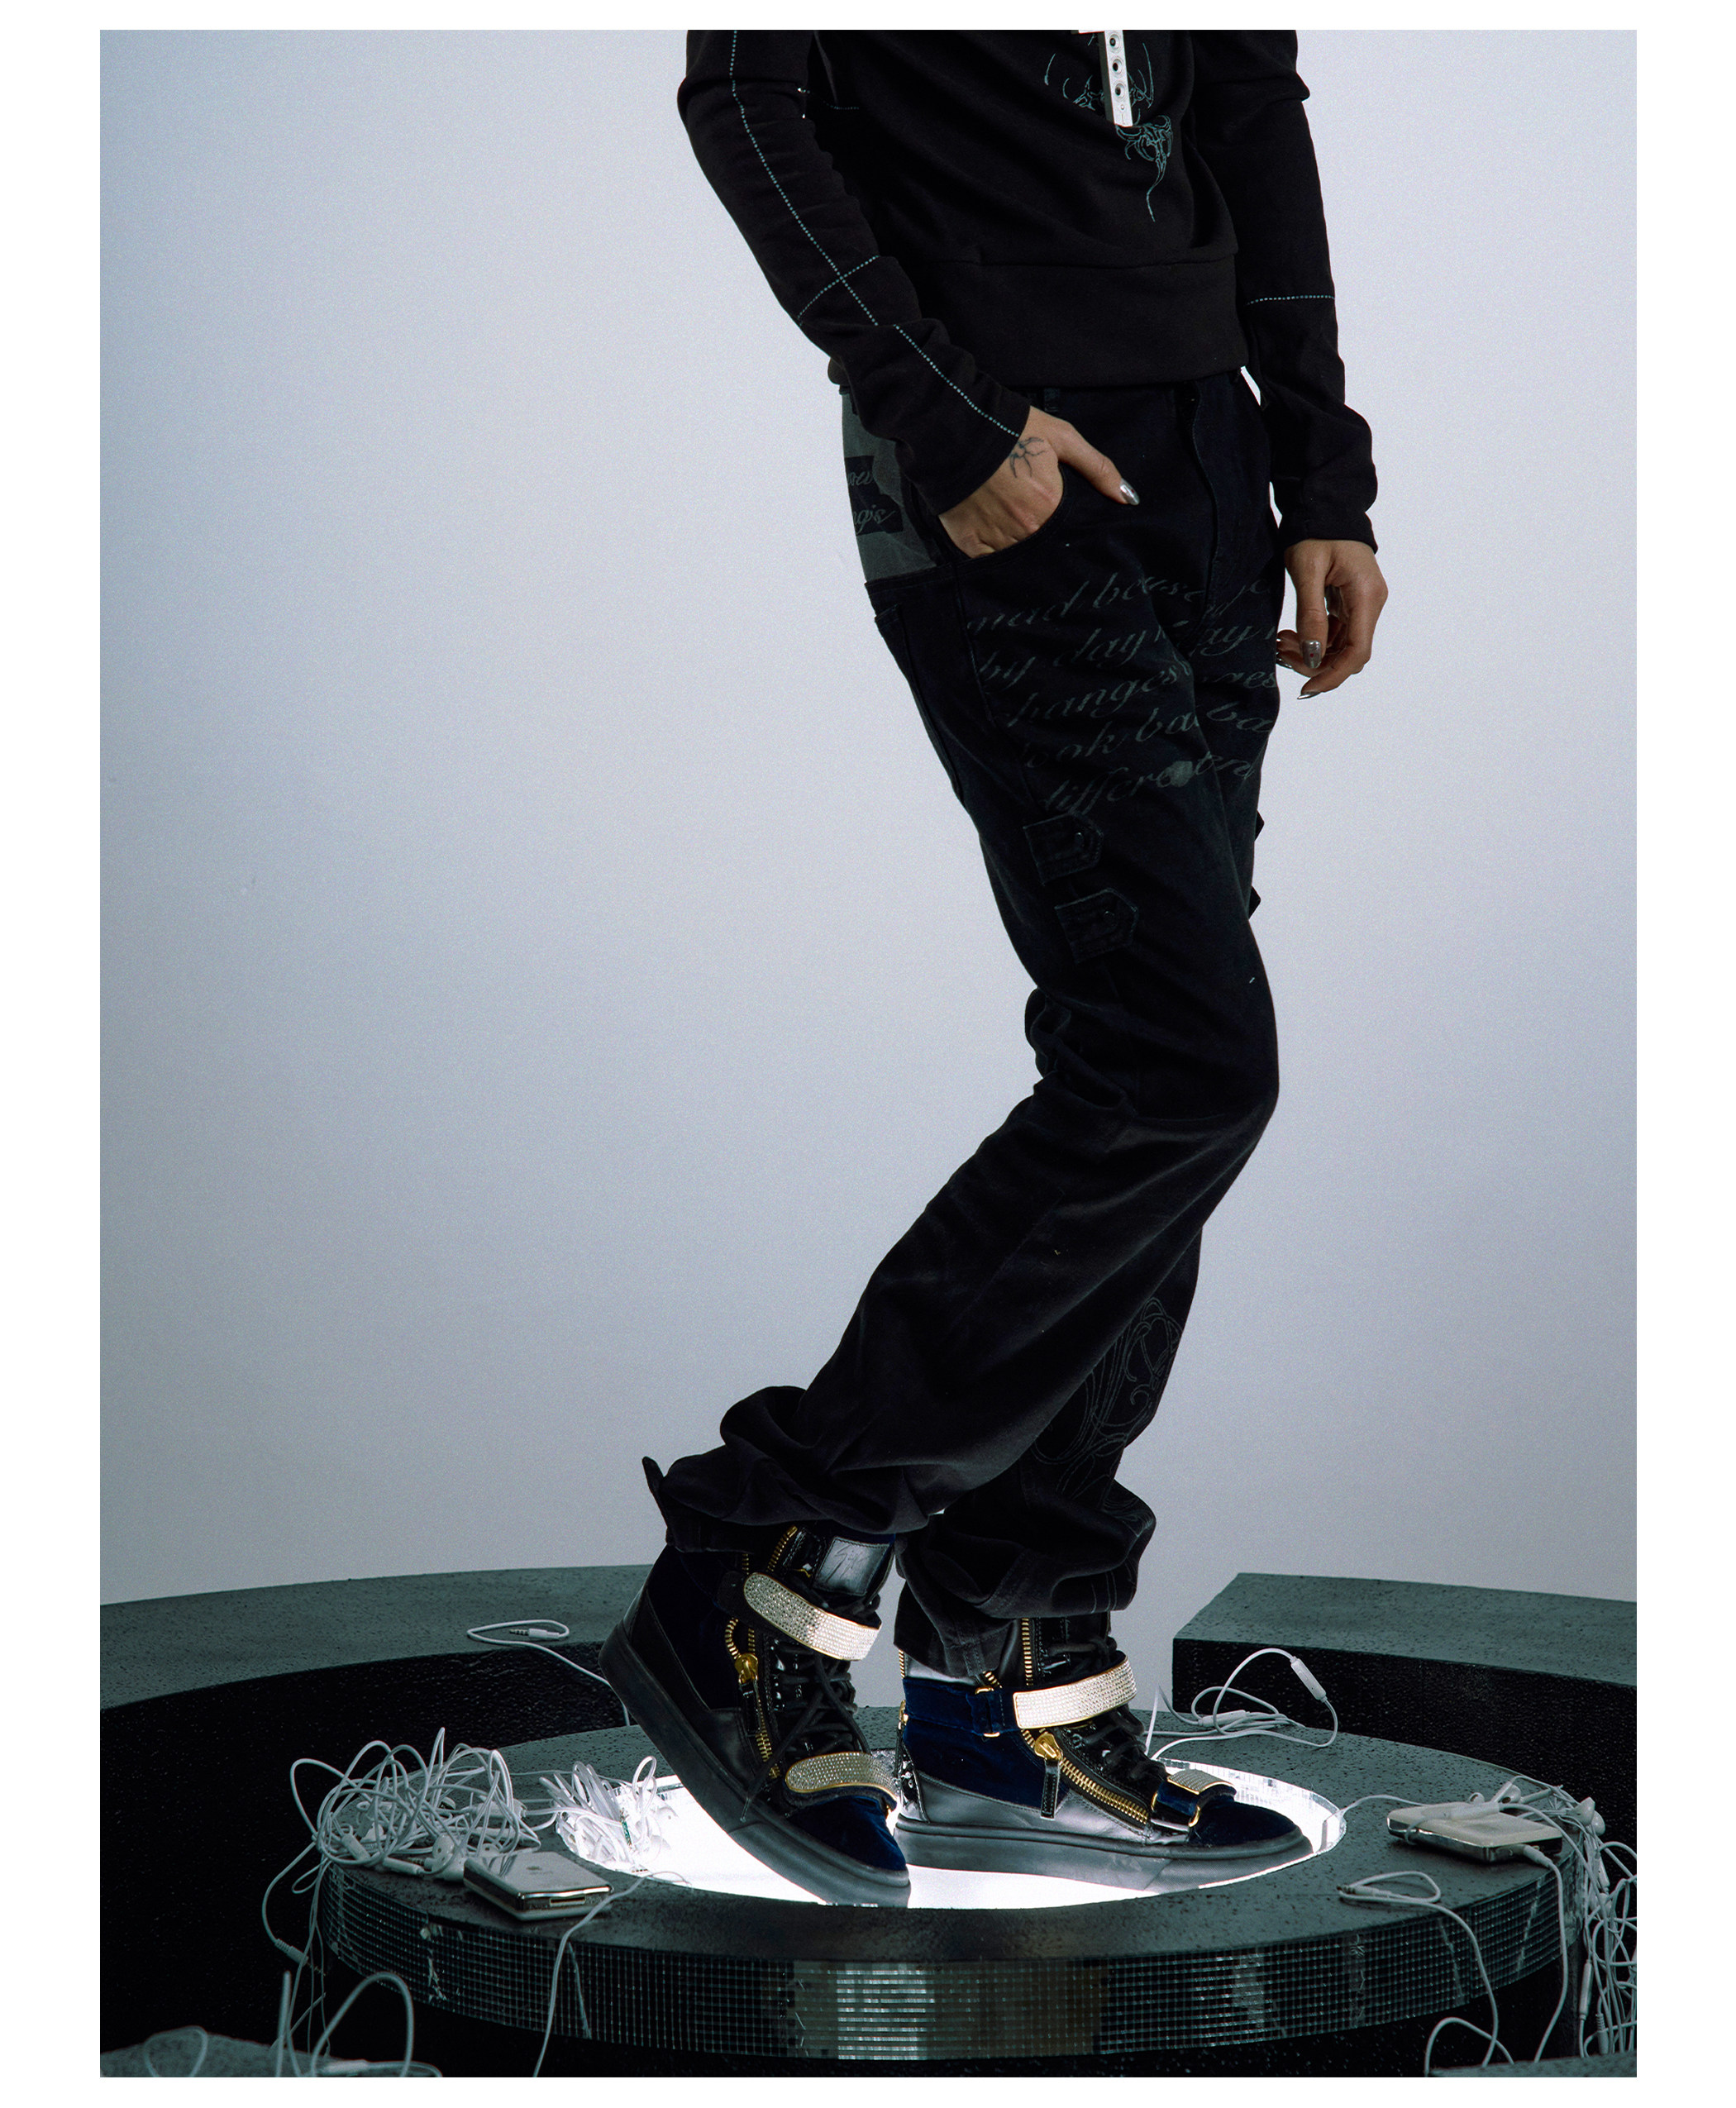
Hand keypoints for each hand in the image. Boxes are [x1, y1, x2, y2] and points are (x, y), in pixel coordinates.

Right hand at [938, 404, 1137, 557]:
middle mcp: (1026, 529)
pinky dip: (995, 553)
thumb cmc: (1012, 429)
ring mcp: (996, 539)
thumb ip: (1098, 469)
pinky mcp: (969, 543)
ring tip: (1015, 524)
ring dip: (1022, 546)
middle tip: (1035, 518)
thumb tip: (1128, 497)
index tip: (1063, 521)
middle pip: (1045, 548)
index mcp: (1050, 507)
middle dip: (1045, 538)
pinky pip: (988, 561)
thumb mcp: (1062, 438)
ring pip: (1019, 557)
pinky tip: (995, 534)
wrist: (955, 428)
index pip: (1070, 535)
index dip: (1068, 529)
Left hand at [1277, 539, 1388, 696]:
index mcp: (1367, 595)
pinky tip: (1290, 636)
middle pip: (1349, 654)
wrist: (1325, 505)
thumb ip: (1311, 615)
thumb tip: (1313, 656)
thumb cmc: (1315, 532)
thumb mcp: (1307, 571)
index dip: (1332, 675)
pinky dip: (1314, 640)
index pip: (1357, 652)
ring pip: (1340, 647)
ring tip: (1280, 644)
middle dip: (1316, 664)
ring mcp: (1363, 604)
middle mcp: (1371, 603)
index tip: (1305, 687)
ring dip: (1311, 653)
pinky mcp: (1351, 603)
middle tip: (1281, 654)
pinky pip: (1335, 634)